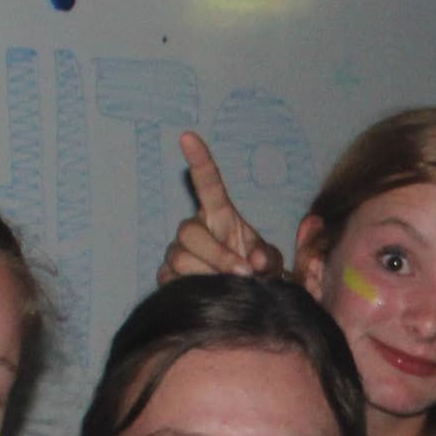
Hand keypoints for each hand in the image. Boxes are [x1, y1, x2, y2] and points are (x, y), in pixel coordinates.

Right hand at [159, 133, 282, 282]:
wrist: (239, 298)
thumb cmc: (254, 271)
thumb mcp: (270, 262)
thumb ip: (268, 257)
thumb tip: (256, 261)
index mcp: (219, 215)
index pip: (208, 183)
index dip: (200, 160)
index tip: (188, 136)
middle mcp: (194, 228)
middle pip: (189, 232)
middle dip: (217, 255)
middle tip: (243, 274)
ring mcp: (177, 250)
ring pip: (180, 258)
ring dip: (208, 275)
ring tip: (228, 285)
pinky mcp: (166, 273)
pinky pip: (171, 279)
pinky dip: (193, 287)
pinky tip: (207, 291)